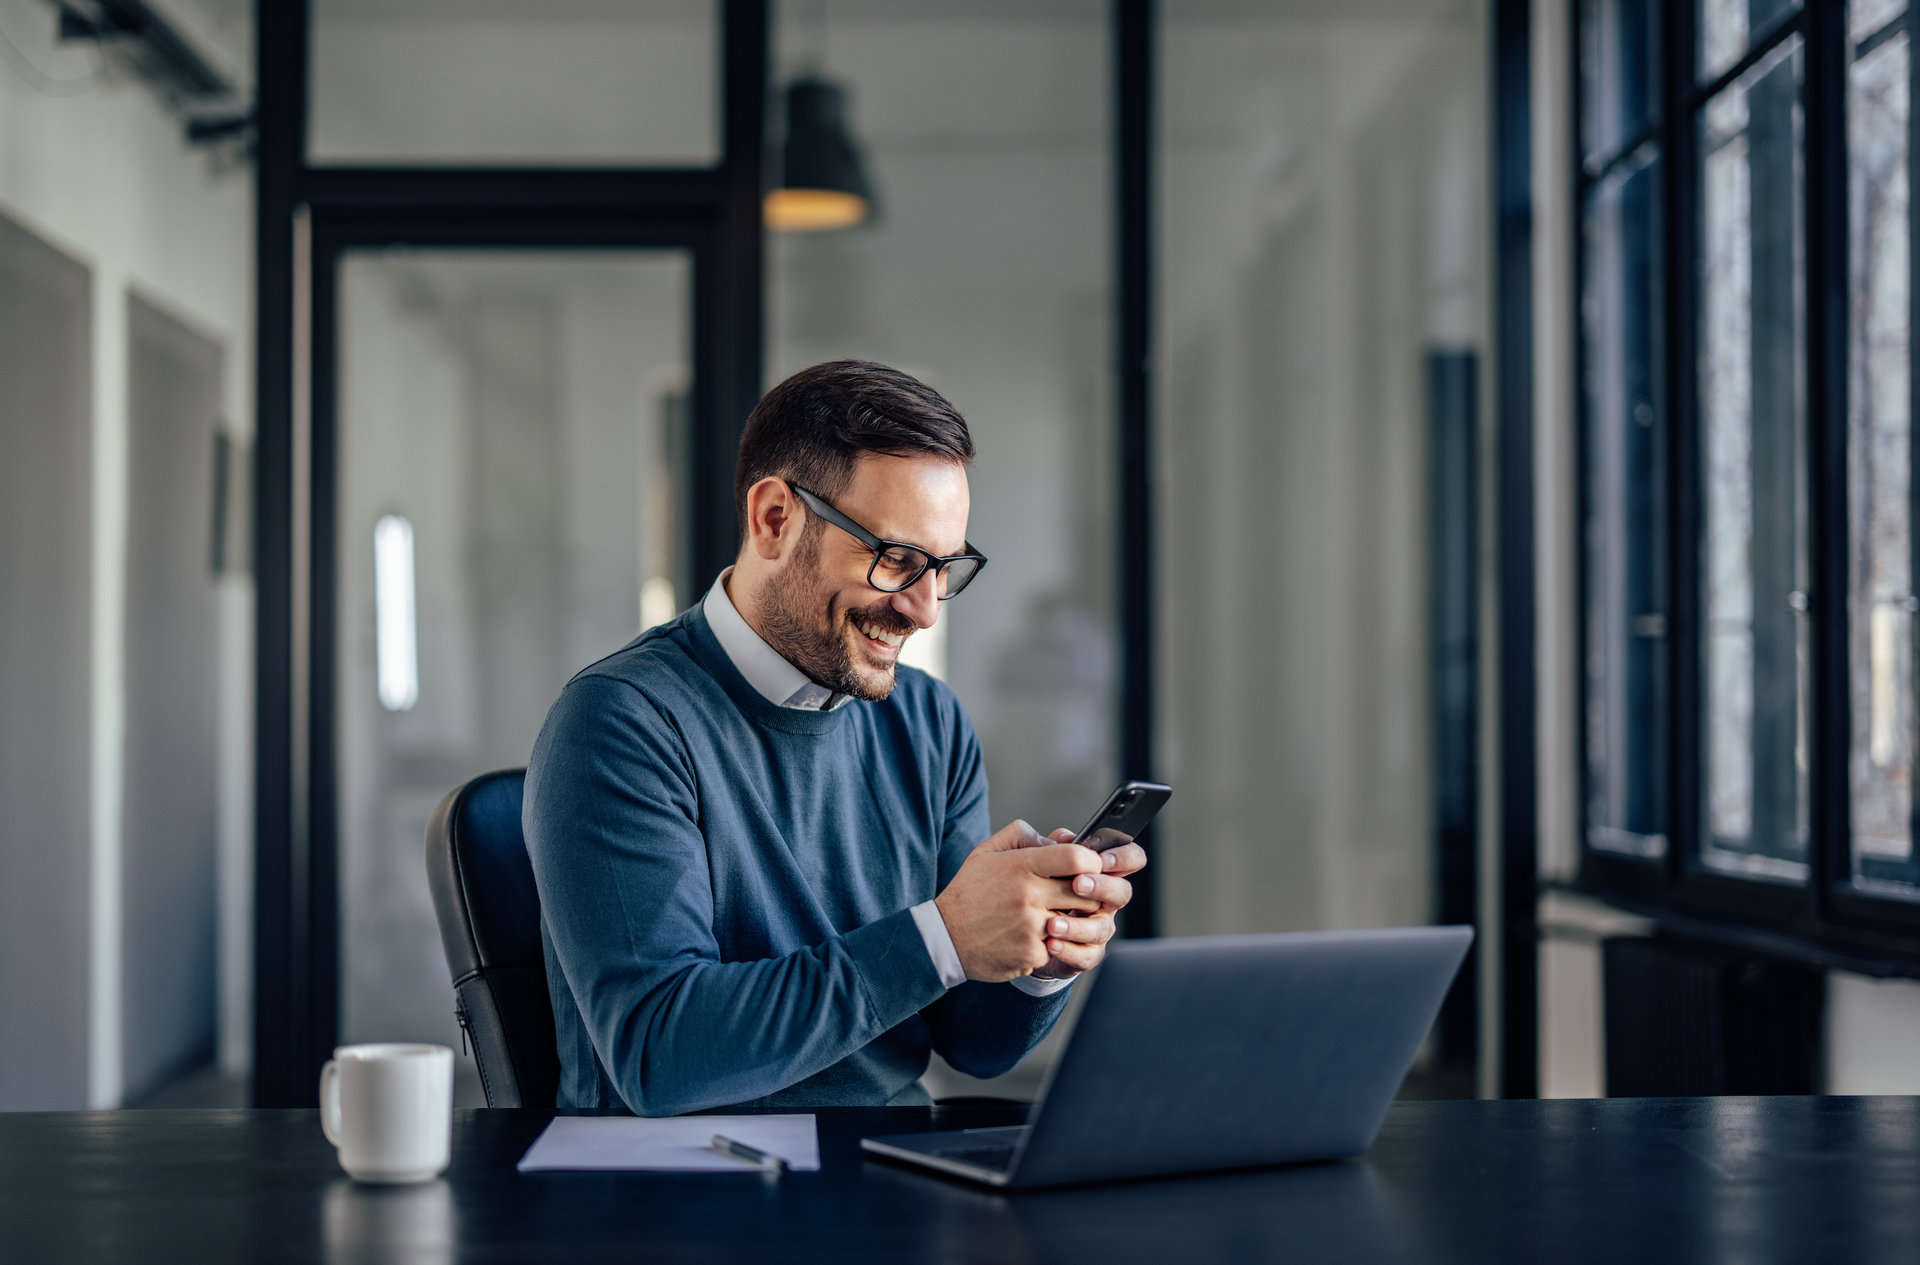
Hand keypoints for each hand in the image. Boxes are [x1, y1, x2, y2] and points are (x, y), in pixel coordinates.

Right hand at [934, 821, 1105, 981]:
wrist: (944, 938)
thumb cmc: (968, 893)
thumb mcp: (986, 852)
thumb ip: (1021, 835)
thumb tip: (1056, 838)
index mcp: (1021, 866)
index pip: (1076, 857)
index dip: (1091, 861)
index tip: (1089, 866)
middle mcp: (1029, 896)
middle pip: (1085, 891)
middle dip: (1086, 892)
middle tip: (1076, 893)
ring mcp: (1032, 928)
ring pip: (1074, 921)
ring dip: (1068, 919)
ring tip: (1050, 915)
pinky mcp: (1032, 954)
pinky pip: (1058, 946)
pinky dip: (1050, 943)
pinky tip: (1030, 938)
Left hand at [1018, 828, 1142, 979]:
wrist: (1018, 928)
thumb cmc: (1034, 888)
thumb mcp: (1038, 861)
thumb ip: (1052, 846)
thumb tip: (1063, 839)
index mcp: (1100, 873)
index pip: (1130, 858)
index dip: (1124, 857)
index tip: (1101, 859)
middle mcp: (1105, 901)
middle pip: (1123, 892)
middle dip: (1103, 887)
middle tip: (1078, 884)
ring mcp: (1097, 928)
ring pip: (1102, 928)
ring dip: (1078, 925)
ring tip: (1052, 923)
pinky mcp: (1085, 954)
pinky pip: (1086, 955)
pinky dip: (1069, 950)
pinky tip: (1051, 943)